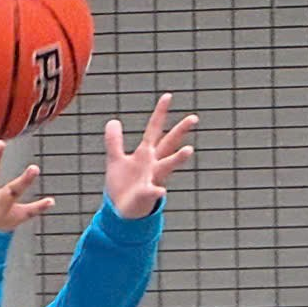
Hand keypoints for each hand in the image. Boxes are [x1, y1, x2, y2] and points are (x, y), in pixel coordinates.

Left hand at [103, 93, 197, 219]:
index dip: (160, 113)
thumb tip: (113, 121)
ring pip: (167, 166)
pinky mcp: (147, 196)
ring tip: (188, 150)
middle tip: (194, 117)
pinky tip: (160, 191)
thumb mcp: (116, 159)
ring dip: (177, 158)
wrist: (122, 211)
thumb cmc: (123, 185)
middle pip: (168, 144)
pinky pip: (153, 193)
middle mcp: (153, 164)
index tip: (168, 96)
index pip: (154, 129)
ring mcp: (152, 179)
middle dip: (180, 132)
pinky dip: (156, 192)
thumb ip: (114, 141)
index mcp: (146, 154)